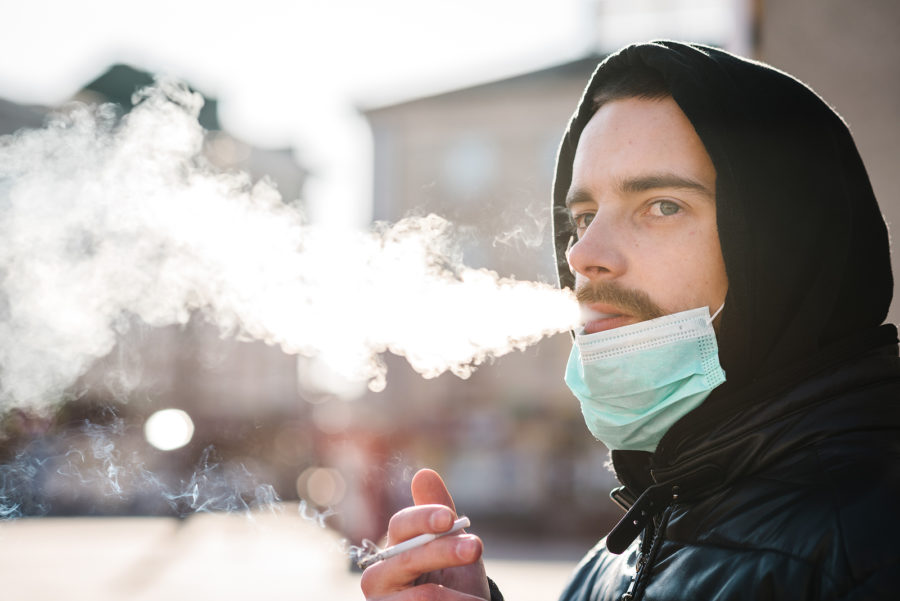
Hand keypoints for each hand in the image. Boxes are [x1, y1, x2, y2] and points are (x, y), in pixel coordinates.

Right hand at [360, 468, 489, 599]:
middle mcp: (377, 578)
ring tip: (477, 599)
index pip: (400, 526)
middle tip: (476, 547)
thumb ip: (438, 514)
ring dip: (456, 595)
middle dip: (444, 552)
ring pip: (422, 595)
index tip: (450, 518)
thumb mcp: (452, 547)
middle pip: (408, 558)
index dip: (424, 519)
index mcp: (392, 550)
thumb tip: (423, 473)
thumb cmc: (454, 582)